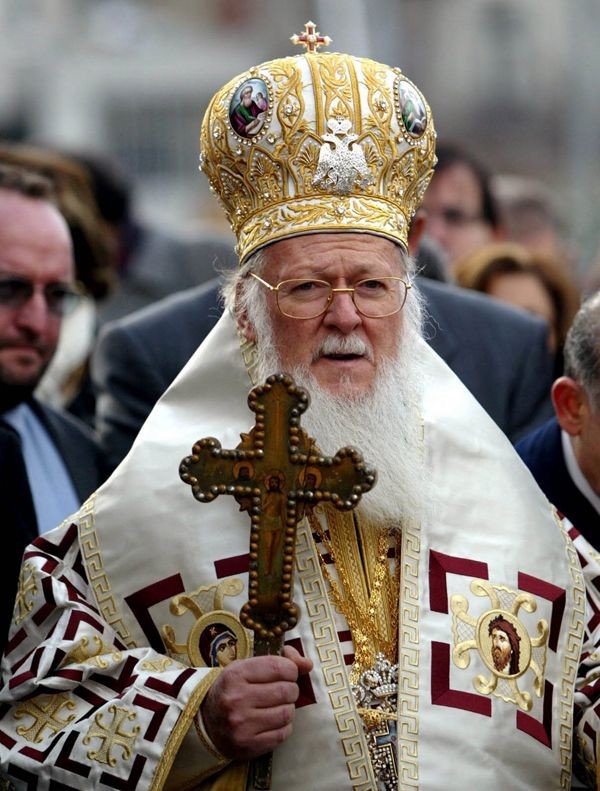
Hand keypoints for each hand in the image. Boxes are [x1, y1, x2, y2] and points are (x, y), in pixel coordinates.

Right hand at [200, 645, 312, 759]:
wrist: (206, 721)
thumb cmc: (233, 689)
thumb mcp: (248, 667)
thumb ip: (280, 661)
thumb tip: (308, 664)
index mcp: (236, 674)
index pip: (279, 667)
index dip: (291, 669)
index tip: (287, 673)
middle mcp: (237, 699)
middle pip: (286, 691)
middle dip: (291, 689)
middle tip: (283, 691)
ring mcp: (242, 725)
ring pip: (287, 713)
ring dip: (288, 708)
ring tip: (278, 706)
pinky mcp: (248, 745)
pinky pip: (282, 734)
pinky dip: (284, 726)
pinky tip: (273, 721)